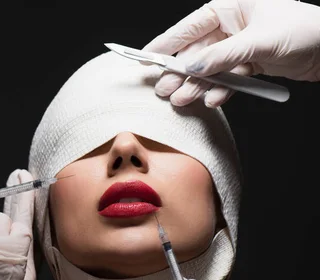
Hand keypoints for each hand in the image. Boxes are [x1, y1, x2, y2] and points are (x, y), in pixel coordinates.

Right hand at [142, 0, 319, 106]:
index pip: (188, 27)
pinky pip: (227, 78)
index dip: (164, 44)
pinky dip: (220, 90)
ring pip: (209, 69)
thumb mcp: (258, 41)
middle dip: (180, 73)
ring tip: (184, 100)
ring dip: (197, 86)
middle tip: (165, 89)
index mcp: (229, 7)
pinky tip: (213, 99)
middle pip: (196, 52)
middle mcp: (231, 26)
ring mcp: (239, 46)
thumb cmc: (304, 30)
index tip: (145, 59)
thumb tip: (190, 67)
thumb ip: (222, 56)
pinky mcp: (248, 64)